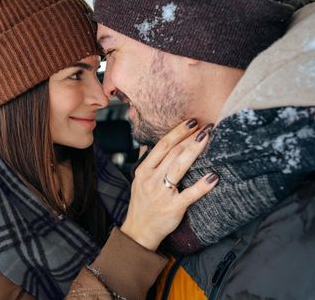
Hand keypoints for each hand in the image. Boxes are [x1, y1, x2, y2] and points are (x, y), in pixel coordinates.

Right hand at [120, 120, 217, 250]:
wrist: (139, 231)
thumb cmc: (142, 204)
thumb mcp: (138, 180)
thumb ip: (146, 161)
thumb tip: (148, 142)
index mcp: (143, 171)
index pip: (162, 146)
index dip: (177, 132)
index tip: (191, 121)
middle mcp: (151, 179)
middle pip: (173, 153)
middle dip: (190, 137)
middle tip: (206, 126)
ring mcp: (162, 194)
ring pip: (179, 167)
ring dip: (194, 151)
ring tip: (207, 138)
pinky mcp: (173, 208)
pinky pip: (190, 194)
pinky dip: (202, 185)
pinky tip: (214, 176)